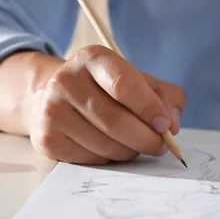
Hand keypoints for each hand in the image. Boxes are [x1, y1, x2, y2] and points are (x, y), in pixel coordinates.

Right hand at [28, 45, 185, 163]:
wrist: (54, 98)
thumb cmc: (105, 90)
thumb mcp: (137, 80)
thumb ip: (165, 96)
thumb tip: (171, 126)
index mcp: (92, 59)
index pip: (124, 85)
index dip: (150, 109)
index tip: (165, 124)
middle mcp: (66, 80)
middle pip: (116, 121)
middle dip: (146, 138)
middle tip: (160, 145)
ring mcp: (53, 111)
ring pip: (107, 145)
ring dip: (131, 151)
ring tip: (135, 144)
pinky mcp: (48, 139)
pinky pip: (92, 159)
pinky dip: (111, 159)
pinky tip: (111, 147)